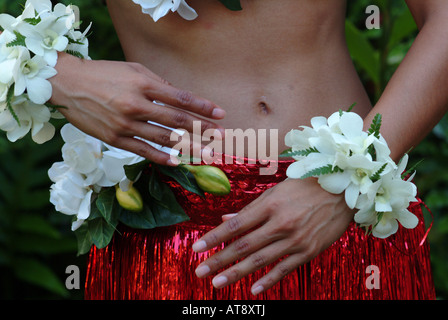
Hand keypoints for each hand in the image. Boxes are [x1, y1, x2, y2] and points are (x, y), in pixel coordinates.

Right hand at [49, 53, 225, 164]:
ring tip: (207, 155)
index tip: (221, 113)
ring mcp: (125, 124)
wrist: (67, 84)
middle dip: (203, 129)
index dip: (203, 106)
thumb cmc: (103, 73)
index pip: (181, 98)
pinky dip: (161, 157)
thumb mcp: (133, 69)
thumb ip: (158, 83)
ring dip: (189, 147)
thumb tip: (180, 97)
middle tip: (222, 137)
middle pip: (177, 120)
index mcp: (143, 84)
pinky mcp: (115, 139)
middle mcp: (136, 105)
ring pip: (164, 138)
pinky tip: (177, 162)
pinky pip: (143, 150)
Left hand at [192, 177, 354, 294]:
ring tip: (216, 282)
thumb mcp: (277, 191)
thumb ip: (252, 208)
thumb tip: (227, 219)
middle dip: (218, 259)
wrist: (345, 190)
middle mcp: (280, 223)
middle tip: (199, 271)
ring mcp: (295, 239)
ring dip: (236, 272)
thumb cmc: (307, 186)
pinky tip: (253, 289)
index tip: (196, 248)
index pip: (235, 225)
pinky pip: (284, 268)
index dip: (213, 237)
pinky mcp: (309, 250)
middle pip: (243, 245)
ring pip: (260, 260)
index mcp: (269, 205)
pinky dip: (268, 280)